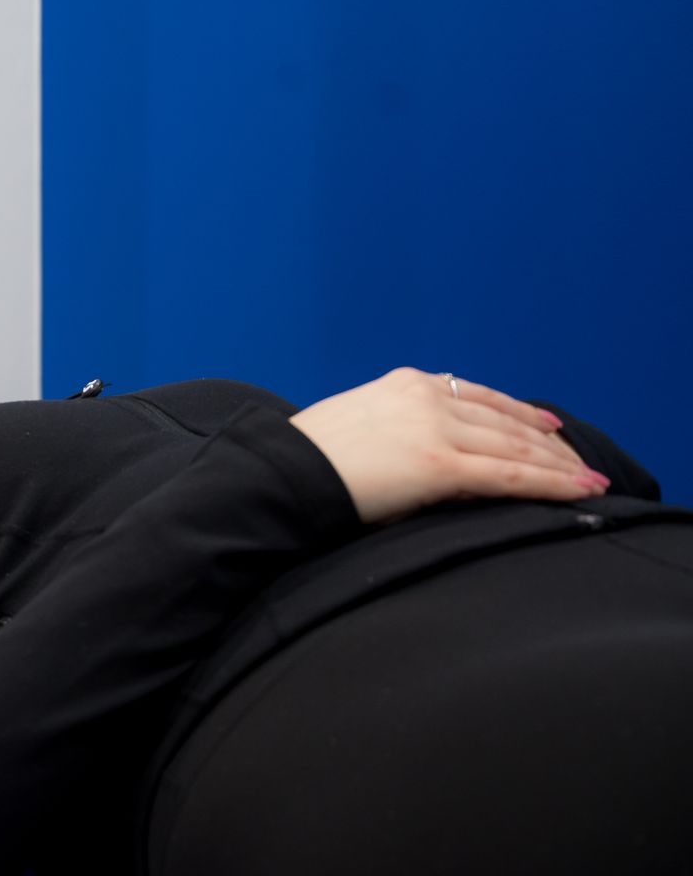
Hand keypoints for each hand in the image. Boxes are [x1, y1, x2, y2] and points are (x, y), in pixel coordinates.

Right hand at [289, 367, 606, 524]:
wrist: (285, 471)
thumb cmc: (310, 458)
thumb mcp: (361, 425)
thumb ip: (400, 428)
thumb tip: (425, 452)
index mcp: (406, 383)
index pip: (479, 396)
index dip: (519, 414)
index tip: (548, 428)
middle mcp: (427, 396)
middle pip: (506, 420)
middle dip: (548, 444)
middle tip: (579, 462)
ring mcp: (436, 428)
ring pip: (515, 447)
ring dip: (558, 466)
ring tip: (589, 481)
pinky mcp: (440, 464)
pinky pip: (509, 475)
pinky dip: (550, 484)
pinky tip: (577, 491)